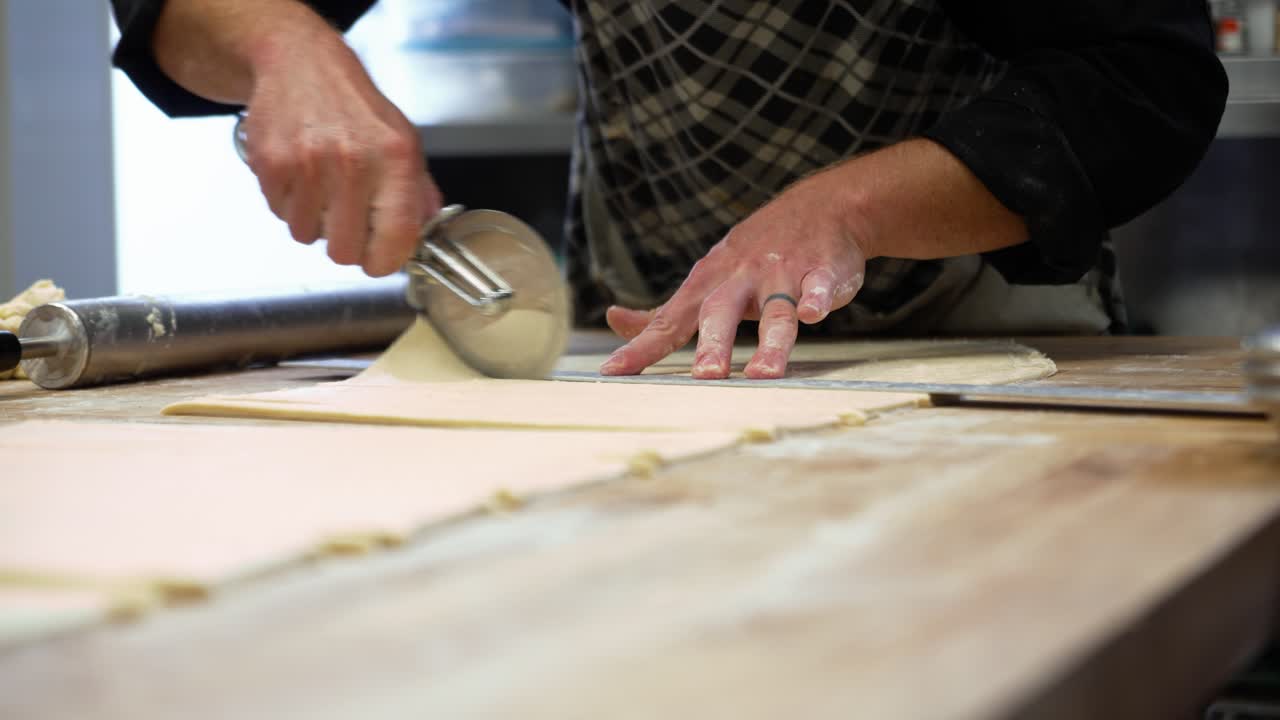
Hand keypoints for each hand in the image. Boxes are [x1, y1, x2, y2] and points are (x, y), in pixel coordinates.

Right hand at [241, 35, 441, 275]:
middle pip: (345, 252)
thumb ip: (417, 192)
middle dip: (347, 246)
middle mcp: (353, 162)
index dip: (386, 262)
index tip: (381, 261)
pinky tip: (301, 176)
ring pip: (308, 237)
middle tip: (348, 223)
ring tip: (323, 189)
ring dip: (315, 223)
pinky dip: (291, 205)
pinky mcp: (271, 165)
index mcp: (394, 158)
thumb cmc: (353, 105)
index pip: (396, 239)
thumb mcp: (403, 140)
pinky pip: (281, 215)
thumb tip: (426, 235)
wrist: (300, 64)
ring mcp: (308, 165)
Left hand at [600, 171, 869, 378]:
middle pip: (721, 313)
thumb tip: (616, 321)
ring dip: (770, 343)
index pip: (669, 321)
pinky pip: (819, 286)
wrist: (821, 207)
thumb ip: (667, 311)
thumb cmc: (755, 254)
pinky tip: (813, 314)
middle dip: (713, 345)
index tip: (612, 372)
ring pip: (776, 311)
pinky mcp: (822, 271)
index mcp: (708, 285)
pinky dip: (817, 299)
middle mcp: (740, 279)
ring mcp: (782, 274)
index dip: (641, 347)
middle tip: (706, 378)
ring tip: (764, 374)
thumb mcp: (707, 277)